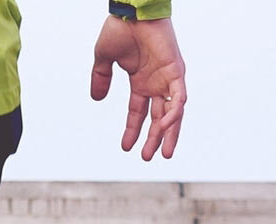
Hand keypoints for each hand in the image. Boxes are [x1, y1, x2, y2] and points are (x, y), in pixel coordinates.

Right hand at [91, 16, 186, 159]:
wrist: (132, 11)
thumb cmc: (120, 28)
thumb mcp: (104, 60)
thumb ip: (101, 79)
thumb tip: (96, 99)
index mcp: (141, 80)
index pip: (138, 112)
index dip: (132, 130)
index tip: (125, 147)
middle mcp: (156, 82)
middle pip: (158, 117)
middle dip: (154, 138)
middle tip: (147, 157)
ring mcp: (167, 77)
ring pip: (172, 112)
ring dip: (168, 133)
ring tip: (163, 153)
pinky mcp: (176, 71)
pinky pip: (179, 98)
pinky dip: (174, 114)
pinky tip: (165, 128)